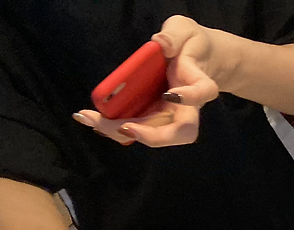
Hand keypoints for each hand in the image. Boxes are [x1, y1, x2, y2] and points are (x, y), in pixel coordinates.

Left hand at [72, 16, 222, 146]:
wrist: (191, 56)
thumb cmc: (188, 43)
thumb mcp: (183, 30)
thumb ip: (174, 35)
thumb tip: (160, 44)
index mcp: (197, 83)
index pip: (202, 93)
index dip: (190, 97)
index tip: (169, 94)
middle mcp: (185, 107)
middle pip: (177, 132)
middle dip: (148, 134)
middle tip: (121, 126)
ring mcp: (168, 114)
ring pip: (152, 135)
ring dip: (121, 131)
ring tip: (90, 119)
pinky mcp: (151, 114)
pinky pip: (134, 126)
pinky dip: (112, 126)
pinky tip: (90, 118)